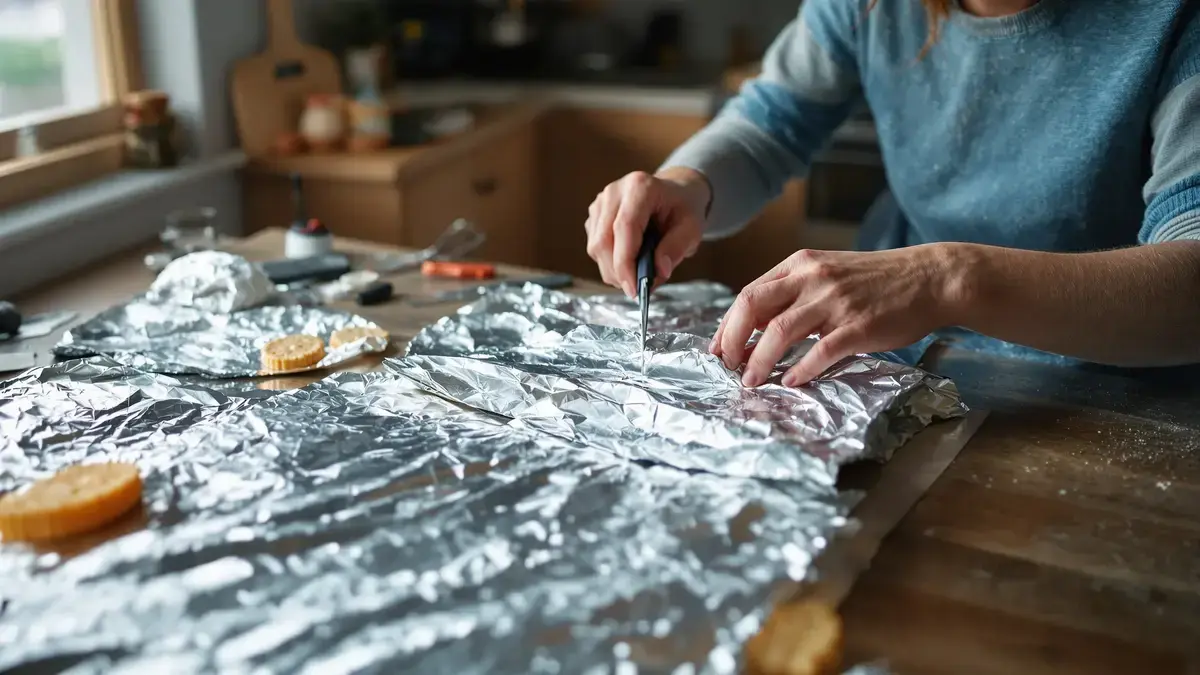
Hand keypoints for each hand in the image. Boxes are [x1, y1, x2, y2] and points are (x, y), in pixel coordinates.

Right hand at [585, 167, 710, 296]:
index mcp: (640, 187)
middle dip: (618, 272)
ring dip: (613, 270)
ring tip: (636, 275)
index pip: (624, 228)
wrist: (674, 194)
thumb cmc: (683, 209)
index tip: (634, 289)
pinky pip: (594, 247)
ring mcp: (600, 203)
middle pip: (603, 241)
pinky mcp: (594, 216)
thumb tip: (659, 271)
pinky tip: (629, 262)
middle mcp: (614, 192)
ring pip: (595, 247)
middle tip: (637, 290)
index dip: (625, 262)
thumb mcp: (692, 228)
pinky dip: (609, 263)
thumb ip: (677, 248)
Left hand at [711, 244, 968, 386]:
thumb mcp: (830, 272)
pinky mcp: (858, 325)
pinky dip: (801, 369)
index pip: (748, 293)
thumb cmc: (879, 280)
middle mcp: (812, 278)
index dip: (727, 324)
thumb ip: (796, 291)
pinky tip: (792, 381)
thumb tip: (760, 324)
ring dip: (759, 360)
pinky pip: (820, 350)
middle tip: (727, 365)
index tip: (718, 349)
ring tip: (751, 381)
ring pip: (779, 330)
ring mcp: (835, 301)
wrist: (930, 278)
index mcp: (801, 265)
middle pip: (752, 306)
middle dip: (732, 340)